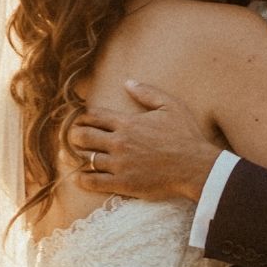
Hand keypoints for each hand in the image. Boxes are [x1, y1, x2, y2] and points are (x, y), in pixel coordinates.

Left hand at [67, 80, 220, 200]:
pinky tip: (79, 178)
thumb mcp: (170, 106)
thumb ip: (147, 93)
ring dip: (75, 157)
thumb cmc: (185, 136)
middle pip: (82, 136)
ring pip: (85, 158)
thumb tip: (128, 82)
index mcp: (127, 123)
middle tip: (72, 138)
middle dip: (73, 135)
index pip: (93, 116)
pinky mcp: (123, 183)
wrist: (196, 166)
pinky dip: (82, 180)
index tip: (80, 120)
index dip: (82, 117)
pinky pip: (94, 182)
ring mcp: (119, 164)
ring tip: (70, 157)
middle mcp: (119, 142)